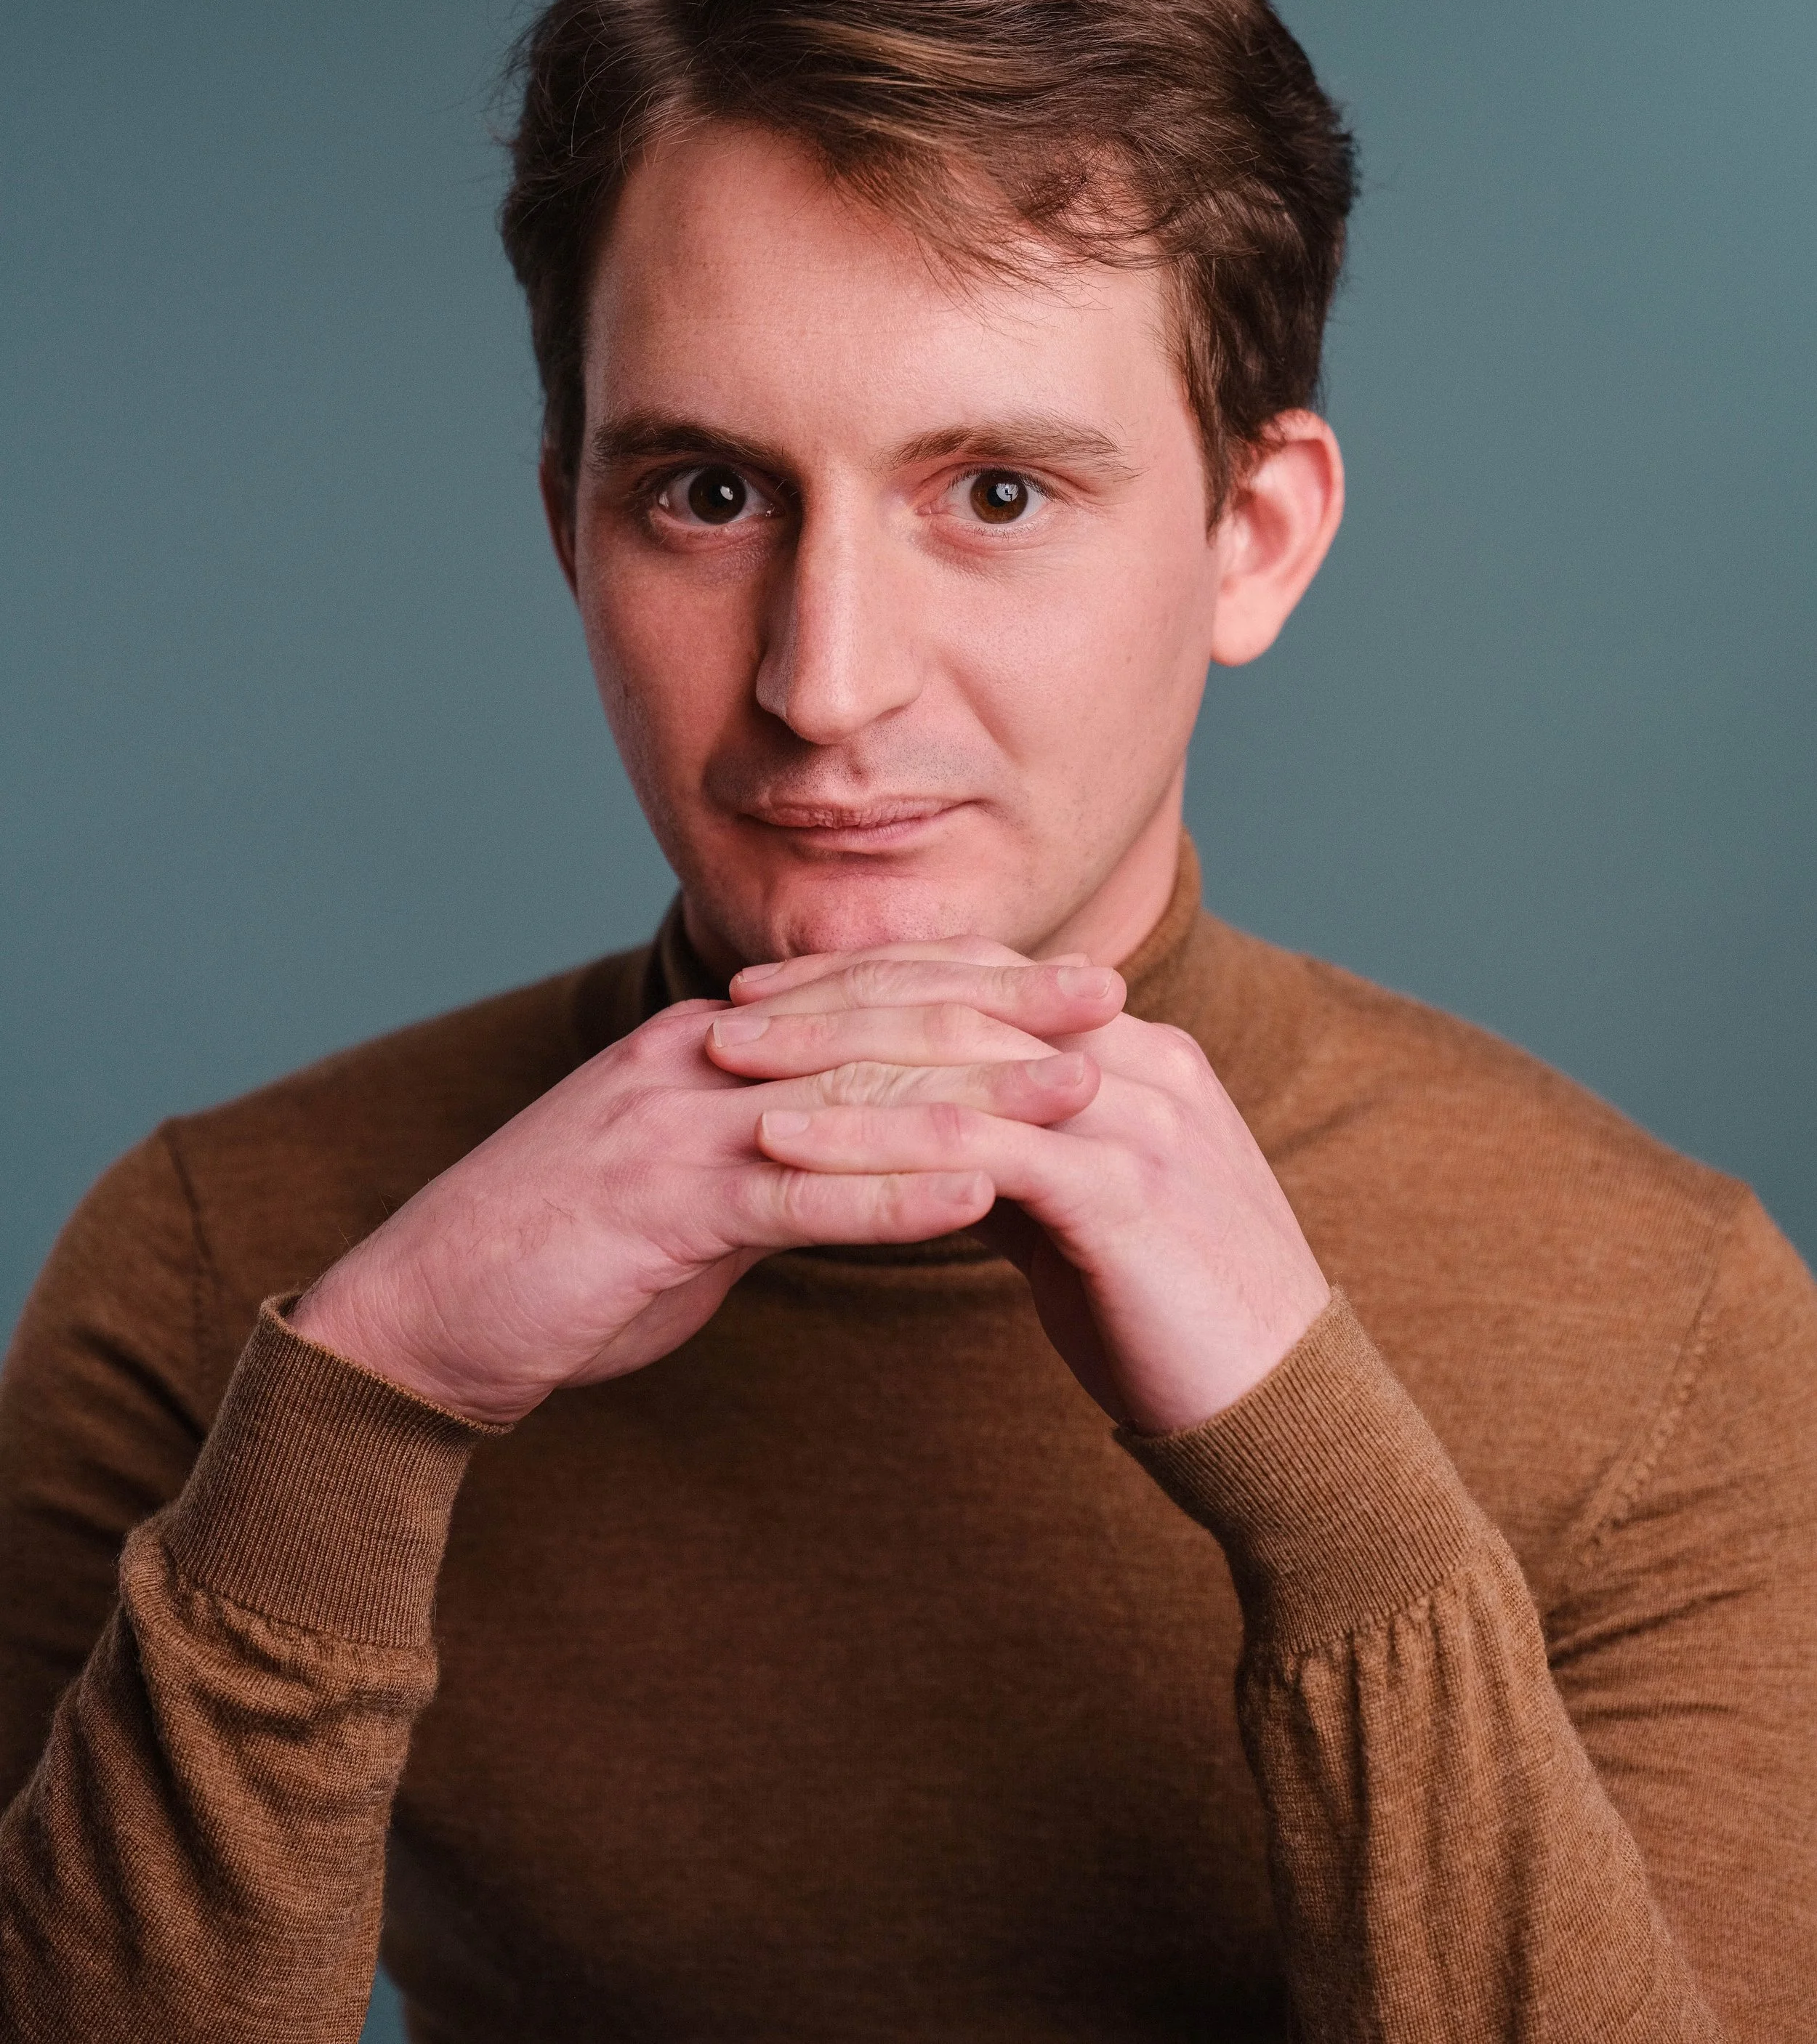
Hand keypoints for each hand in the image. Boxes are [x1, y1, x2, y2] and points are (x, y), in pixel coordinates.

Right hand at [288, 965, 1115, 1424]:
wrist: (427, 1315)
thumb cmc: (567, 1256)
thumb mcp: (687, 1185)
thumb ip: (778, 1157)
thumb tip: (873, 1162)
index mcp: (708, 1043)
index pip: (862, 990)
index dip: (973, 979)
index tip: (1074, 978)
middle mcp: (699, 1059)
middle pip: (875, 1019)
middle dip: (1003, 1009)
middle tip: (1112, 997)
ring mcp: (676, 1126)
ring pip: (852, 1093)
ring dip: (977, 1092)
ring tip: (1081, 1092)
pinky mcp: (659, 1207)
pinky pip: (793, 1194)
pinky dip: (888, 1193)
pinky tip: (976, 1195)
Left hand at [716, 940, 1330, 1431]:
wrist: (1285, 1415)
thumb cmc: (1173, 1320)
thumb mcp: (1088, 1212)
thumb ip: (1018, 1155)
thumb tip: (923, 1134)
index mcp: (1136, 1052)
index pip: (986, 977)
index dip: (877, 974)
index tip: (779, 991)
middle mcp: (1139, 1061)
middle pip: (960, 996)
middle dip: (835, 998)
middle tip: (732, 1012)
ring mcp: (1134, 1119)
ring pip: (955, 1059)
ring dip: (828, 1057)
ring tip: (729, 1066)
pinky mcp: (1120, 1191)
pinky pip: (968, 1147)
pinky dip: (866, 1140)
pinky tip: (784, 1149)